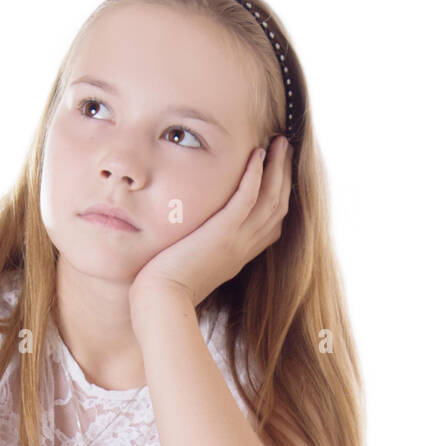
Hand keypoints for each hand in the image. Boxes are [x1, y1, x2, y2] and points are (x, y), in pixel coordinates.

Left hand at [129, 135, 293, 315]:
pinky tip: (257, 154)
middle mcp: (243, 249)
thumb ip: (197, 250)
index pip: (270, 225)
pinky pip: (246, 199)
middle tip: (285, 149)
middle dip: (284, 176)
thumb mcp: (189, 266)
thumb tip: (187, 241)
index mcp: (237, 256)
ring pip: (271, 199)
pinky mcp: (221, 235)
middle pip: (278, 207)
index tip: (278, 174)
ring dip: (277, 168)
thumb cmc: (165, 290)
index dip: (279, 197)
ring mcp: (236, 242)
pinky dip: (255, 175)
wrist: (160, 302)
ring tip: (279, 143)